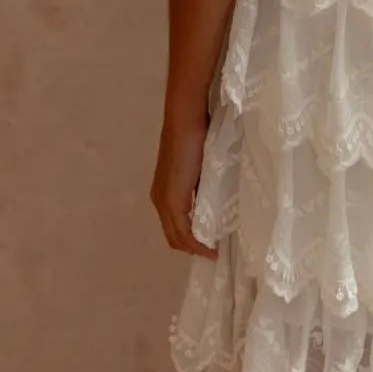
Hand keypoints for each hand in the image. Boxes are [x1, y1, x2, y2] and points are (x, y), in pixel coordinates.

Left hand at [149, 111, 217, 257]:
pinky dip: (196, 241)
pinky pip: (183, 230)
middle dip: (193, 248)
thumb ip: (200, 187)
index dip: (190, 241)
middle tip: (213, 253)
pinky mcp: (171, 198)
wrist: (185, 118)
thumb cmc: (194, 135)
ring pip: (176, 236)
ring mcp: (164, 200)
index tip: (210, 247)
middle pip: (174, 237)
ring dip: (195, 247)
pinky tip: (209, 245)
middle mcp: (159, 200)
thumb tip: (212, 203)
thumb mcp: (199, 168)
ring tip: (213, 251)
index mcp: (163, 193)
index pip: (174, 227)